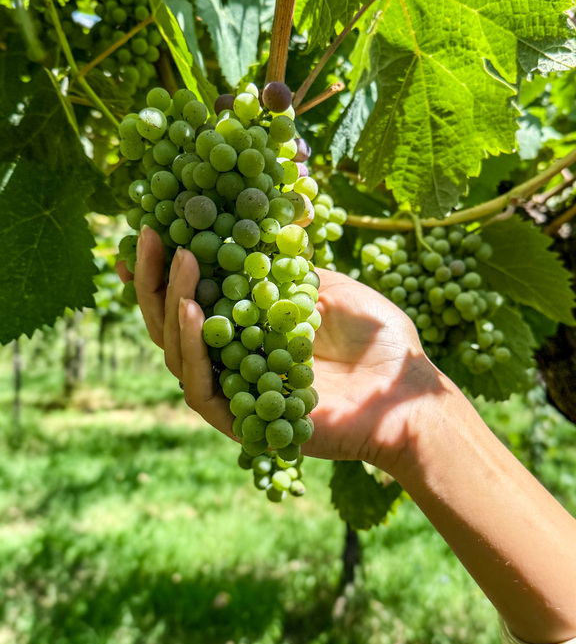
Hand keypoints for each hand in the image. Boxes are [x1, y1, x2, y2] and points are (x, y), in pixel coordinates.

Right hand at [117, 226, 444, 474]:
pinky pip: (201, 390)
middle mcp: (233, 362)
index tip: (147, 231)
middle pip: (172, 326)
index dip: (164, 270)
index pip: (192, 300)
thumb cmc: (380, 342)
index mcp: (249, 331)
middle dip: (157, 280)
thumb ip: (289, 266)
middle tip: (152, 236)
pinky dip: (194, 350)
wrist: (408, 393)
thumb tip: (257, 220)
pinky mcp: (241, 423)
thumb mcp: (331, 287)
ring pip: (179, 354)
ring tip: (182, 263)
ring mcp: (234, 393)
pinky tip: (194, 310)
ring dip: (174, 305)